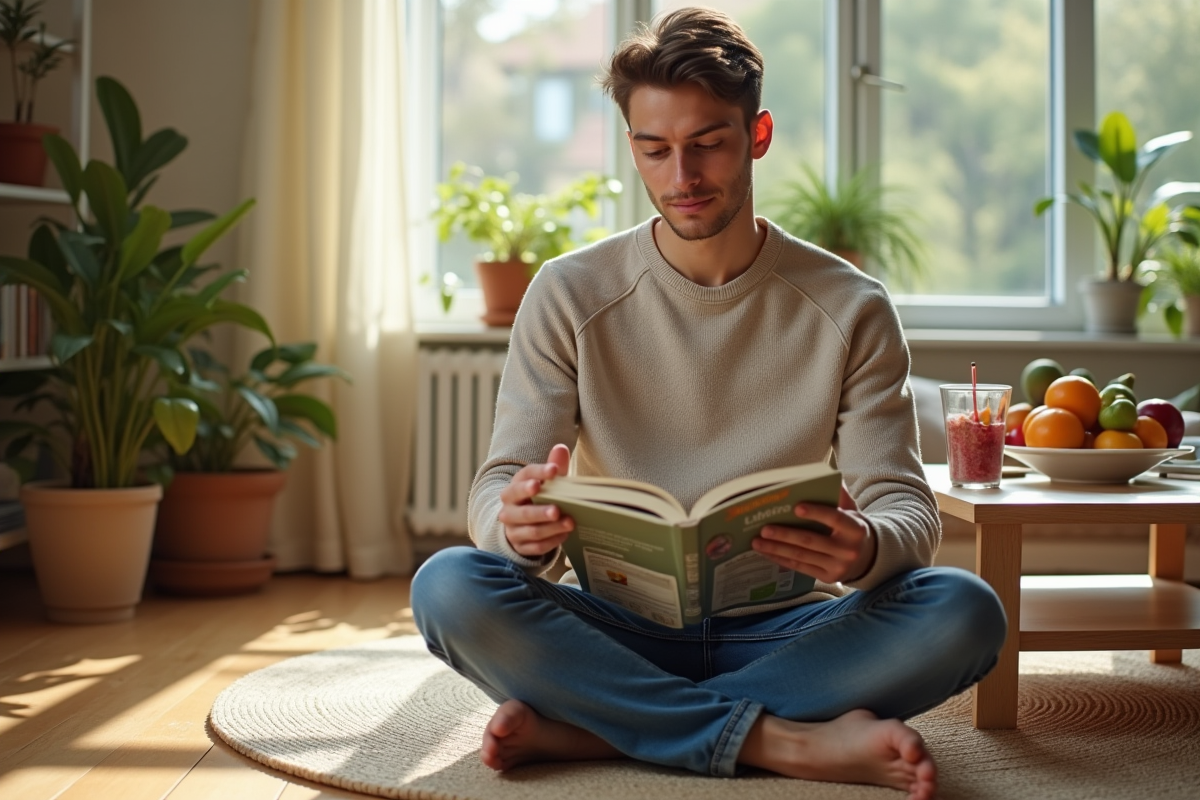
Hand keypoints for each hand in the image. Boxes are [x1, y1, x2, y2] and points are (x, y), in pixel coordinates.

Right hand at [498, 443, 573, 556]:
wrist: (520, 527)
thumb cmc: (538, 499)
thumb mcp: (545, 483)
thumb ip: (553, 466)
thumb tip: (561, 448)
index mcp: (513, 489)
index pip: (523, 478)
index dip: (539, 473)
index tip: (554, 471)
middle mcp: (508, 510)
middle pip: (522, 510)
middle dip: (540, 510)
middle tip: (556, 509)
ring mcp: (513, 531)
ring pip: (530, 530)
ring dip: (550, 527)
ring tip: (569, 522)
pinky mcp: (520, 547)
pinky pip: (535, 546)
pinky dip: (551, 541)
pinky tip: (565, 535)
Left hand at [751, 483, 875, 582]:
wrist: (867, 557)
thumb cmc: (851, 528)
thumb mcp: (851, 510)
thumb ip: (837, 494)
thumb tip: (822, 475)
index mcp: (855, 529)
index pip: (834, 518)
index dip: (816, 513)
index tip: (795, 507)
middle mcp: (848, 550)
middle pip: (811, 541)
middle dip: (784, 535)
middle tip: (764, 528)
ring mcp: (837, 567)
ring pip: (802, 556)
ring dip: (776, 549)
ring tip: (757, 542)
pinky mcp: (827, 577)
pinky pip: (800, 568)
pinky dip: (781, 559)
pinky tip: (766, 552)